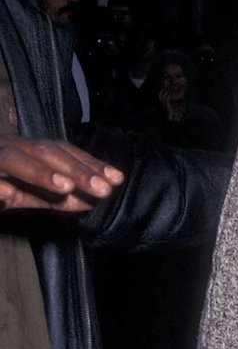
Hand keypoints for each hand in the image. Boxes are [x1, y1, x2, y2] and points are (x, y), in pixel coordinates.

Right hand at [0, 136, 124, 212]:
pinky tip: (4, 194)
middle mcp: (9, 147)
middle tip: (102, 188)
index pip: (63, 152)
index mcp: (26, 150)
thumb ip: (55, 197)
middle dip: (75, 169)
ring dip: (39, 173)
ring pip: (13, 158)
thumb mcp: (28, 193)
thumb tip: (89, 201)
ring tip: (65, 187)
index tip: (116, 179)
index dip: (89, 163)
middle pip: (44, 152)